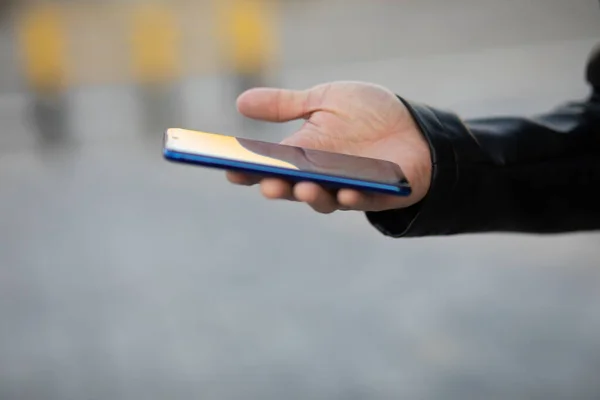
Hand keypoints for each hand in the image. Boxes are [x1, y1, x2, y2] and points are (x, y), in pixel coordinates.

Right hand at [227, 81, 431, 213]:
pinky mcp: (377, 195)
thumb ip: (285, 105)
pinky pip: (363, 201)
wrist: (414, 126)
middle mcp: (320, 175)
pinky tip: (346, 191)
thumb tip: (240, 103)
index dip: (250, 170)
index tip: (231, 169)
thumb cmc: (368, 114)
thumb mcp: (323, 100)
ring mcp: (346, 187)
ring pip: (324, 199)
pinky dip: (353, 198)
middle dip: (278, 188)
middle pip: (293, 187)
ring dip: (311, 196)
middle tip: (266, 184)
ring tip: (302, 187)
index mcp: (304, 154)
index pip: (271, 165)